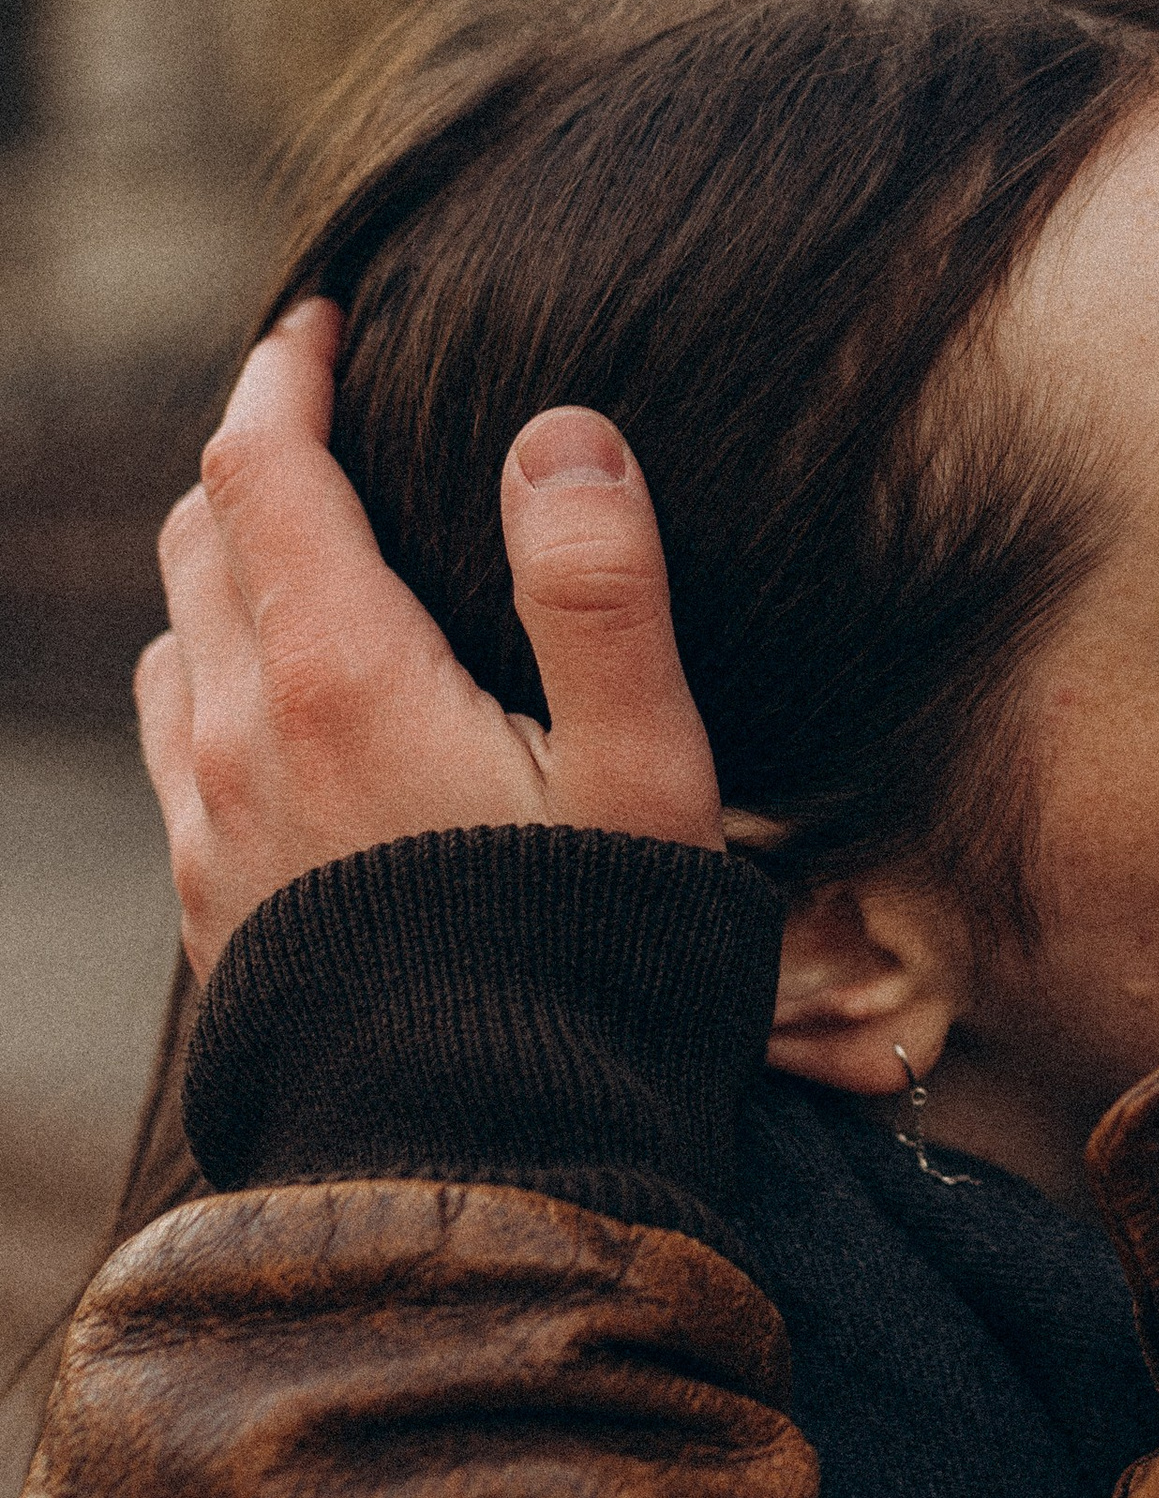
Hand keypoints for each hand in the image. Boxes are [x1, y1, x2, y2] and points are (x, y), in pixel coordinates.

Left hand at [137, 302, 724, 975]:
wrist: (484, 1175)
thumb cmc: (587, 965)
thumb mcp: (645, 771)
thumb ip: (603, 588)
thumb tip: (560, 429)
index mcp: (342, 678)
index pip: (261, 467)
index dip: (285, 374)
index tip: (324, 322)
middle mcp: (242, 737)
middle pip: (200, 539)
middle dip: (252, 458)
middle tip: (324, 419)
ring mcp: (211, 829)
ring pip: (175, 641)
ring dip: (224, 571)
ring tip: (308, 557)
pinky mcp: (214, 910)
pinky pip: (180, 748)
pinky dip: (215, 678)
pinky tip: (284, 712)